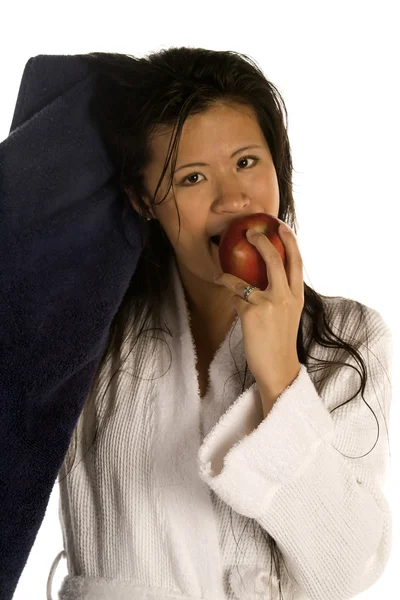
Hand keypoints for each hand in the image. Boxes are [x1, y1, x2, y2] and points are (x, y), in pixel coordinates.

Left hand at [213, 222, 303, 403]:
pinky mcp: (252, 313)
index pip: (298, 262)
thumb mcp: (288, 315)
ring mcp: (270, 304)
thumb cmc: (279, 342)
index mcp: (297, 296)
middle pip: (277, 260)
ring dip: (231, 269)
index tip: (281, 226)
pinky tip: (220, 285)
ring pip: (248, 277)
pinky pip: (235, 295)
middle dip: (264, 241)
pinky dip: (227, 290)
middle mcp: (287, 297)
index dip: (290, 241)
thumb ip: (281, 296)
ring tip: (221, 263)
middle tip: (251, 232)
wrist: (278, 368)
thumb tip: (264, 279)